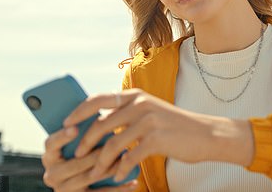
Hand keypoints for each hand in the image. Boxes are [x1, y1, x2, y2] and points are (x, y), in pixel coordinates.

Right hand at [41, 125, 138, 191]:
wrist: (86, 185)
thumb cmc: (87, 154)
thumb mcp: (80, 143)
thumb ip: (84, 131)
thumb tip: (101, 110)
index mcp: (50, 155)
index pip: (50, 144)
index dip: (62, 136)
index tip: (75, 128)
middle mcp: (52, 174)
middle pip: (74, 163)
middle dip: (96, 154)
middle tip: (115, 143)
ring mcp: (64, 189)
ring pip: (89, 177)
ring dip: (111, 168)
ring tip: (127, 160)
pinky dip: (118, 188)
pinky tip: (133, 181)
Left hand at [63, 88, 253, 182]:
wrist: (206, 135)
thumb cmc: (174, 127)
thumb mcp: (150, 112)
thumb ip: (127, 114)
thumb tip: (98, 124)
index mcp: (135, 95)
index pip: (98, 99)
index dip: (78, 112)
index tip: (65, 125)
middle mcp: (140, 104)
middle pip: (100, 124)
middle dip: (85, 142)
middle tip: (77, 156)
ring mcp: (148, 120)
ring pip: (112, 143)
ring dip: (100, 162)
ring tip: (95, 174)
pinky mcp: (156, 139)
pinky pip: (129, 157)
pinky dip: (120, 169)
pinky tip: (118, 176)